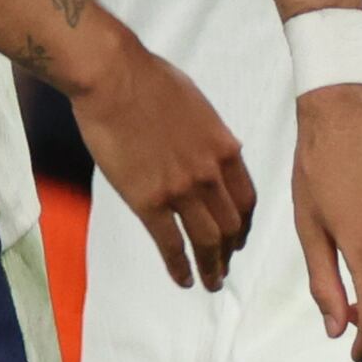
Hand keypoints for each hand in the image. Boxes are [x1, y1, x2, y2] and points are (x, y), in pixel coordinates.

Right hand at [64, 26, 258, 287]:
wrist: (115, 78)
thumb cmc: (150, 81)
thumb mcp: (198, 106)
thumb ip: (210, 137)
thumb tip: (211, 152)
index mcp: (225, 149)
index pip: (246, 200)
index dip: (244, 225)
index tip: (238, 237)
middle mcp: (210, 174)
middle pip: (230, 225)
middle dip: (230, 251)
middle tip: (224, 265)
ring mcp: (180, 190)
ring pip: (206, 241)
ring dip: (211, 267)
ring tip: (210, 282)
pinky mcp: (148, 200)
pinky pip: (170, 244)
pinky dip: (180, 266)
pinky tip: (183, 280)